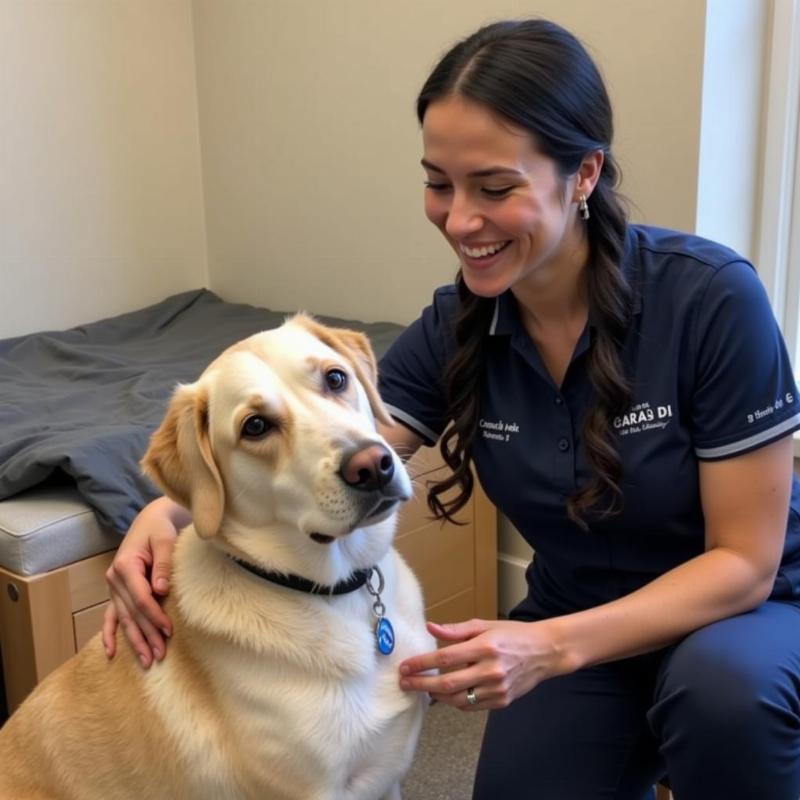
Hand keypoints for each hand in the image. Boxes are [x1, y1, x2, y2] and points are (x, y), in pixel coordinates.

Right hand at [102, 497, 186, 665]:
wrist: (152, 520)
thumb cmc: (161, 528)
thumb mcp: (165, 540)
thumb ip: (162, 563)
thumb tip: (160, 589)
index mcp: (125, 566)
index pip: (141, 598)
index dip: (155, 616)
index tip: (169, 630)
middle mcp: (115, 579)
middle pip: (131, 613)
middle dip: (146, 635)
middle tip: (160, 655)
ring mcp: (113, 587)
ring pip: (123, 618)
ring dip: (134, 640)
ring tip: (146, 660)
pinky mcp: (117, 590)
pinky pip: (111, 615)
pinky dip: (109, 633)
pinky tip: (110, 652)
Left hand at [398, 618, 572, 710]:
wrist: (545, 651)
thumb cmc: (513, 635)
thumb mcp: (485, 625)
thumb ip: (456, 629)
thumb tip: (431, 628)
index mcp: (484, 647)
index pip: (445, 658)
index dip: (421, 664)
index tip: (405, 666)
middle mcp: (490, 670)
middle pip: (447, 683)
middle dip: (422, 684)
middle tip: (404, 683)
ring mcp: (497, 688)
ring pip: (458, 699)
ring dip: (436, 696)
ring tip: (423, 689)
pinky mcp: (502, 701)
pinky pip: (471, 706)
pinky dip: (456, 702)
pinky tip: (446, 694)